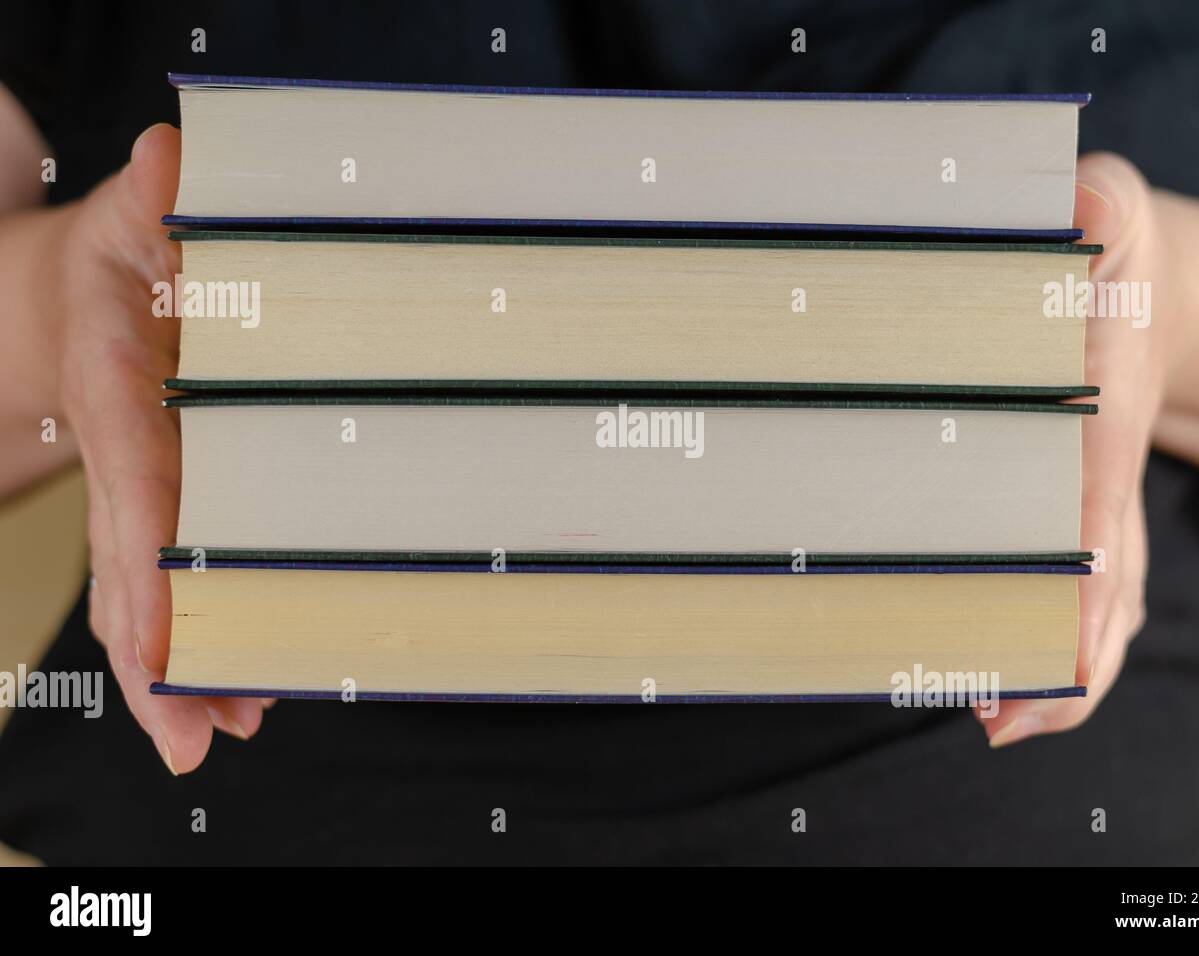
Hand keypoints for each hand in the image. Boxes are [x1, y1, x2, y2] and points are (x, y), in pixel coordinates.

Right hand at [57, 124, 269, 771]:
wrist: (74, 297)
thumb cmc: (116, 257)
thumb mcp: (137, 214)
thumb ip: (154, 198)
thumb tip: (171, 156)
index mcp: (118, 394)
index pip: (132, 489)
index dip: (146, 566)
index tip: (160, 643)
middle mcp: (125, 460)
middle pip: (133, 569)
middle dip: (157, 658)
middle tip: (196, 737)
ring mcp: (143, 492)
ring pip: (150, 592)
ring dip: (184, 668)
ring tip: (226, 732)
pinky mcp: (166, 506)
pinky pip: (172, 580)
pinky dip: (196, 636)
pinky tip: (238, 688)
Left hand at [982, 153, 1172, 746]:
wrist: (1151, 289)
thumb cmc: (1110, 246)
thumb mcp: (1108, 204)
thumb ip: (1097, 202)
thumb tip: (1085, 192)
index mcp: (1112, 392)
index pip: (1099, 473)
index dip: (1088, 536)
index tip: (1076, 599)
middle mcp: (1112, 462)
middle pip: (1109, 563)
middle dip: (1074, 639)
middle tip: (1014, 709)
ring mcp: (1101, 496)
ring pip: (1100, 596)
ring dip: (1060, 665)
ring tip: (1001, 723)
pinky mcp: (1078, 514)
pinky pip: (1080, 590)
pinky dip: (1055, 644)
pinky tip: (1003, 696)